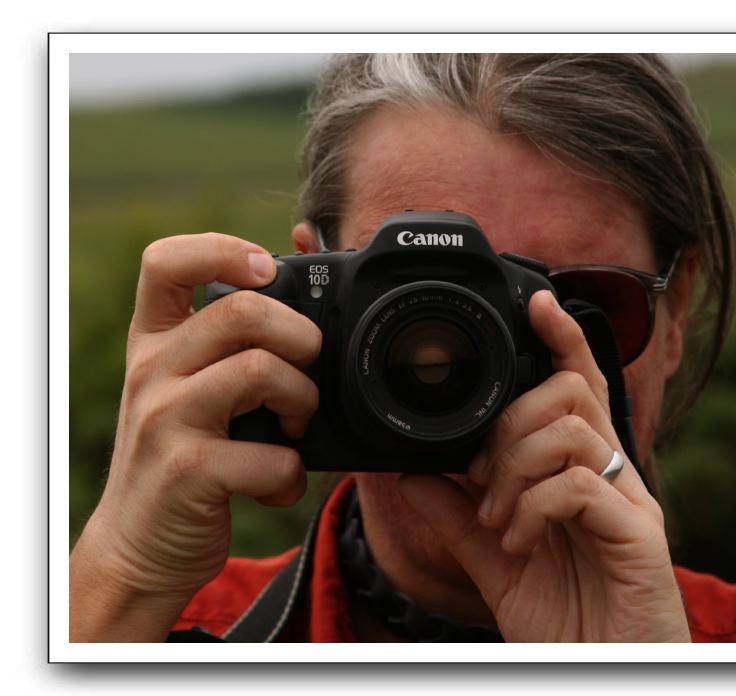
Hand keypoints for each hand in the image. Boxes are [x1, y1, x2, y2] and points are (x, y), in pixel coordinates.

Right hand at [70, 234, 320, 640]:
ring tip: (296, 428)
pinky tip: (278, 484)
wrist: (139, 547)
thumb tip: (299, 259)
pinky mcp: (188, 472)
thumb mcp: (192, 388)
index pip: (166, 262)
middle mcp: (153, 371)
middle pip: (244, 310)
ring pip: (263, 371)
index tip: (267, 270)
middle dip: (302, 337)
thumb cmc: (185, 455)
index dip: (223, 250)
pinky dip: (292, 476)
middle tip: (308, 370)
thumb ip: (233, 340)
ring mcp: (167, 420)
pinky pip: (273, 456)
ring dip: (305, 401)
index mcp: (156, 341)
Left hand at [398, 290, 690, 641]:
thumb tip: (412, 471)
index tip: (537, 301)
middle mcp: (615, 477)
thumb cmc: (563, 618)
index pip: (580, 387)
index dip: (563, 339)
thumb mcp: (494, 558)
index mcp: (585, 473)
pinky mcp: (639, 537)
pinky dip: (532, 507)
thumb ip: (457, 514)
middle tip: (480, 474)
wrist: (599, 676)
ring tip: (495, 516)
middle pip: (573, 394)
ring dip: (514, 467)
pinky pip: (578, 486)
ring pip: (573, 431)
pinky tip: (515, 541)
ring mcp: (631, 504)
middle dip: (512, 420)